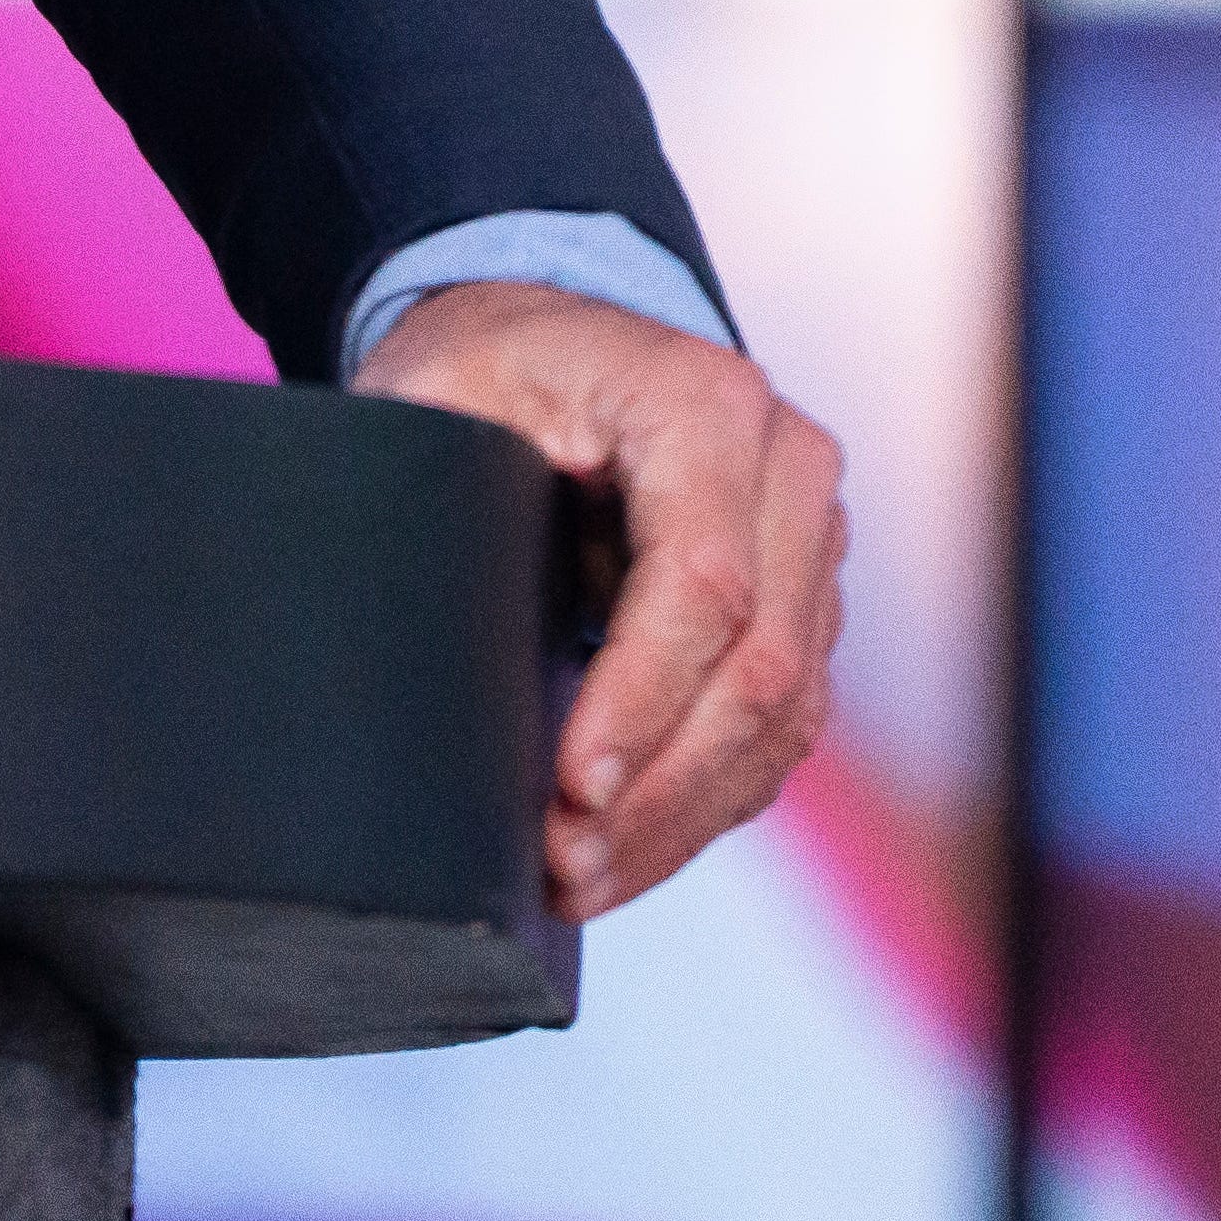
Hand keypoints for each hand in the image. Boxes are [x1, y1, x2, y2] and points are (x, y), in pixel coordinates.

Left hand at [354, 277, 847, 919]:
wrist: (559, 341)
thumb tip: (408, 633)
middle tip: (565, 863)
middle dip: (661, 788)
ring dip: (684, 816)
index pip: (703, 583)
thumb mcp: (440, 393)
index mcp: (705, 404)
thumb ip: (428, 483)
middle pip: (760, 667)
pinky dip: (706, 801)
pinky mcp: (806, 606)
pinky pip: (781, 728)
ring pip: (783, 715)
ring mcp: (811, 542)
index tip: (570, 789)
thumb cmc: (489, 369)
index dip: (642, 701)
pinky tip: (631, 851)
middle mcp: (789, 469)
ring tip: (583, 879)